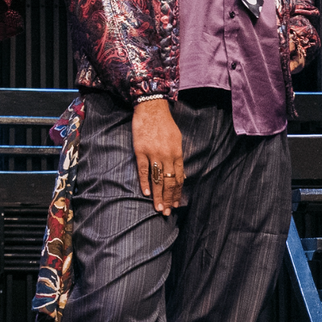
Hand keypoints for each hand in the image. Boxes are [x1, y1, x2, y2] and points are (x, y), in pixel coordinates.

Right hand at [131, 97, 185, 215]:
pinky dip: (145, 182)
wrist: (152, 108)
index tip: (176, 204)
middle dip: (168, 199)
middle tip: (167, 212)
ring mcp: (153, 154)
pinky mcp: (141, 151)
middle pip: (169, 182)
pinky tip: (146, 193)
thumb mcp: (177, 140)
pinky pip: (143, 170)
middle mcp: (167, 156)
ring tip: (158, 208)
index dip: (177, 193)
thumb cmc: (165, 124)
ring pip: (157, 180)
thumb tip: (180, 174)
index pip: (178, 179)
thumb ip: (177, 157)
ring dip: (158, 196)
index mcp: (177, 154)